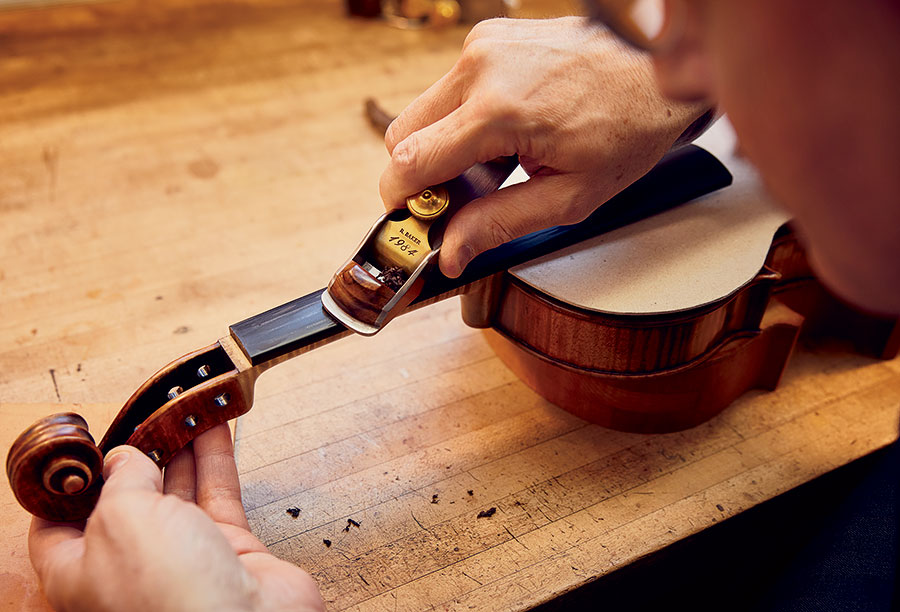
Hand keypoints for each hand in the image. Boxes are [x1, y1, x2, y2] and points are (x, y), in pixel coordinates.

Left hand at [28, 424, 323, 611]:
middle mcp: (129, 566)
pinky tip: (215, 427)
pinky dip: (216, 459)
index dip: (71, 481)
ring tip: (183, 410)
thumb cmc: (171, 596)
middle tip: (146, 417)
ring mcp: (181, 558)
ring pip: (177, 491)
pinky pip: (217, 495)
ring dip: (181, 448)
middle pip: (126, 499)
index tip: (86, 445)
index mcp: (81, 571)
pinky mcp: (227, 551)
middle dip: (136, 454)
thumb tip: (126, 458)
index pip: (59, 522)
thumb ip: (121, 480)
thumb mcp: (121, 518)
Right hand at [380, 16, 706, 276]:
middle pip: (403, 136)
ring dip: (442, 147)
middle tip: (457, 202)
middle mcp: (480, 67)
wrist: (659, 67)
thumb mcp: (569, 196)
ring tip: (494, 167)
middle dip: (419, 177)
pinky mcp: (490, 37)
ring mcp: (483, 45)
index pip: (410, 162)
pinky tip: (504, 137)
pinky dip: (462, 120)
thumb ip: (499, 224)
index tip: (411, 224)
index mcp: (497, 110)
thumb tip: (450, 253)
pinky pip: (450, 89)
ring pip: (423, 112)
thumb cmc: (628, 126)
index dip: (400, 202)